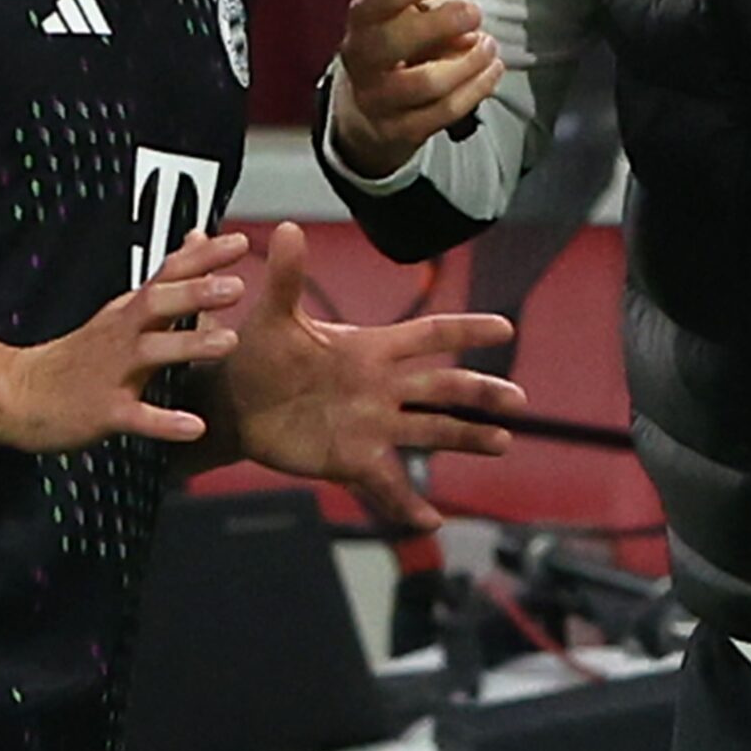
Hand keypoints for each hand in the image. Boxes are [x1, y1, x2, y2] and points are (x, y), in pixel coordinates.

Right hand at [0, 229, 250, 450]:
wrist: (20, 394)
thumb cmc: (83, 354)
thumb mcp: (123, 309)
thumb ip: (166, 278)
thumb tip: (197, 238)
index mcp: (130, 311)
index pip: (167, 274)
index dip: (202, 257)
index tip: (239, 241)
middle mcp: (122, 334)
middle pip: (157, 303)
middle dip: (196, 292)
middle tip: (236, 286)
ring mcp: (112, 372)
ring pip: (151, 353)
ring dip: (189, 345)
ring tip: (228, 341)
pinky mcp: (104, 411)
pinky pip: (137, 416)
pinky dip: (165, 421)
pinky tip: (194, 426)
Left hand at [219, 221, 525, 529]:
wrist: (233, 402)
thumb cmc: (257, 353)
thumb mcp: (273, 316)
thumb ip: (288, 278)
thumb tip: (288, 228)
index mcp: (369, 349)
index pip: (428, 336)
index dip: (464, 331)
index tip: (504, 327)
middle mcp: (380, 387)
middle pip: (442, 388)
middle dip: (481, 392)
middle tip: (518, 399)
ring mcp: (370, 425)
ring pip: (429, 432)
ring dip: (464, 438)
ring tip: (500, 444)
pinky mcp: (351, 458)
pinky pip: (386, 484)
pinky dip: (407, 505)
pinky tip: (430, 522)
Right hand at [330, 0, 503, 178]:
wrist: (369, 110)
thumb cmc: (396, 50)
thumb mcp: (404, 19)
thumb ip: (431, 12)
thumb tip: (465, 25)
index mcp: (363, 21)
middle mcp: (362, 60)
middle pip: (394, 41)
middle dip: (441, 24)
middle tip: (474, 14)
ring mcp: (378, 99)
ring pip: (426, 82)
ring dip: (467, 62)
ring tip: (489, 46)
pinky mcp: (400, 130)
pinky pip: (444, 111)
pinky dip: (476, 89)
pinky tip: (491, 71)